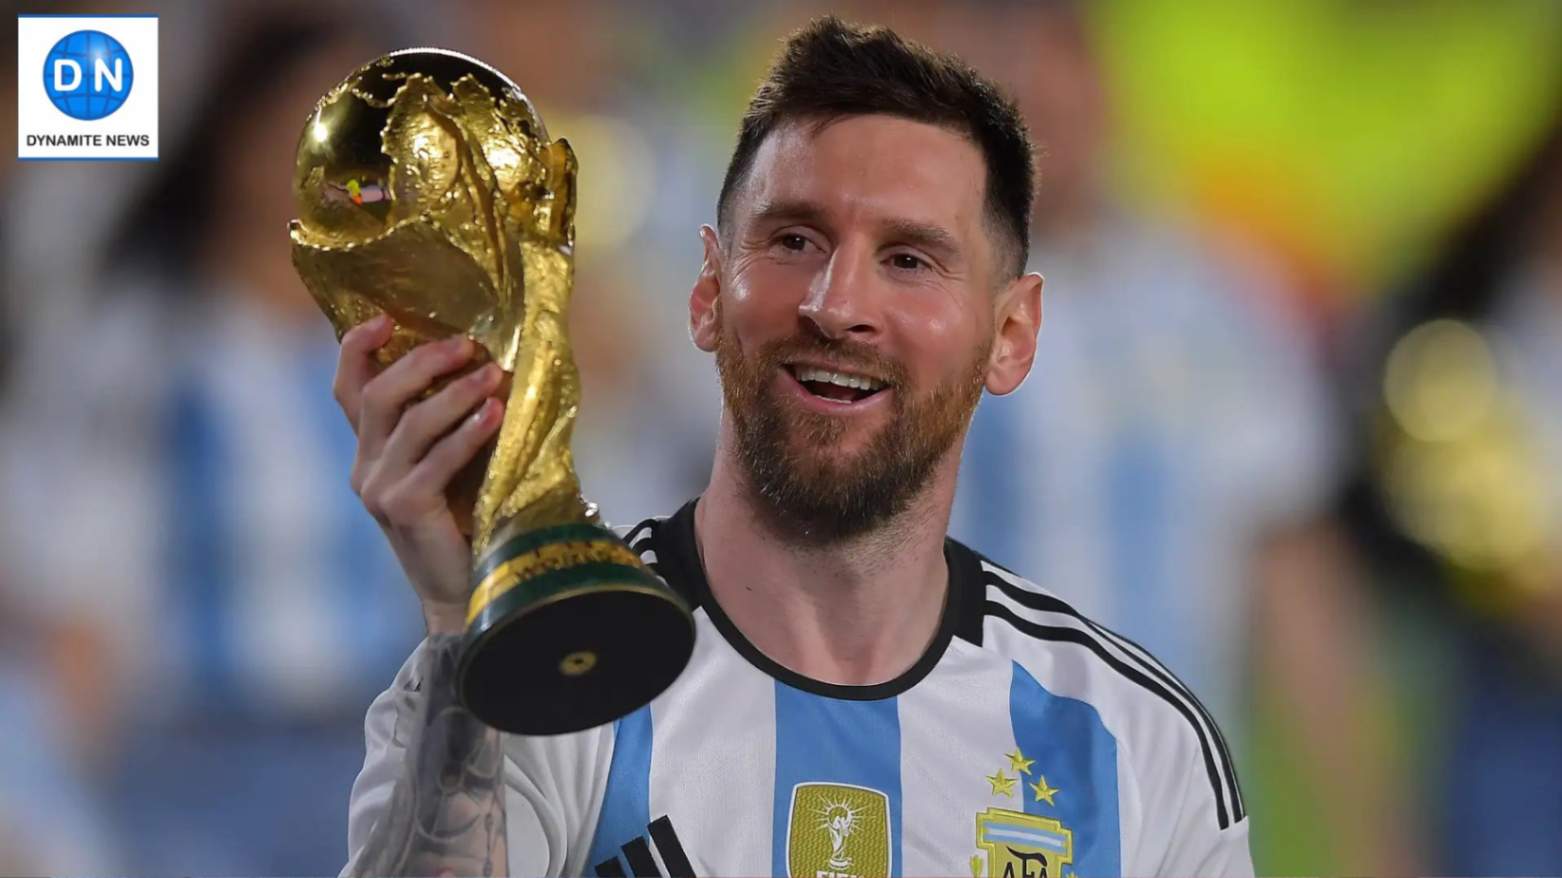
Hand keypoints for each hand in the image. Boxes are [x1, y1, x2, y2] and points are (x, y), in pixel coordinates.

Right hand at [335, 314, 506, 634]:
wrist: (470, 591)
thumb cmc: (471, 522)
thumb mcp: (455, 464)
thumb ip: (455, 425)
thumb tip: (492, 365)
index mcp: (371, 452)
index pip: (348, 389)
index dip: (357, 348)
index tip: (385, 316)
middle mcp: (366, 467)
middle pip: (379, 395)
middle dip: (422, 361)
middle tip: (466, 344)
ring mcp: (380, 490)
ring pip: (409, 422)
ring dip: (455, 393)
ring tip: (494, 373)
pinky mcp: (404, 509)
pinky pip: (435, 459)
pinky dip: (467, 432)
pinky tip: (495, 414)